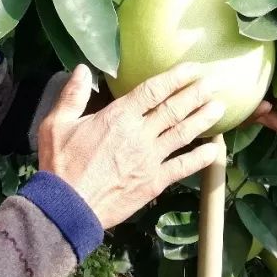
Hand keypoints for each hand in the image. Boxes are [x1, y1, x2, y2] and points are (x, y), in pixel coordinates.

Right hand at [37, 63, 225, 228]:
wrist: (68, 207)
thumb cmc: (60, 164)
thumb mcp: (57, 124)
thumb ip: (73, 95)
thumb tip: (83, 69)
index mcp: (118, 117)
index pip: (152, 91)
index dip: (175, 78)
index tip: (192, 68)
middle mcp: (139, 134)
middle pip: (173, 109)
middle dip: (195, 94)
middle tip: (214, 82)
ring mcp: (149, 159)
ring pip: (182, 134)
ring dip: (202, 119)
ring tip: (219, 107)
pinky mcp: (154, 182)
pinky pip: (182, 167)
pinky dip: (200, 158)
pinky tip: (215, 150)